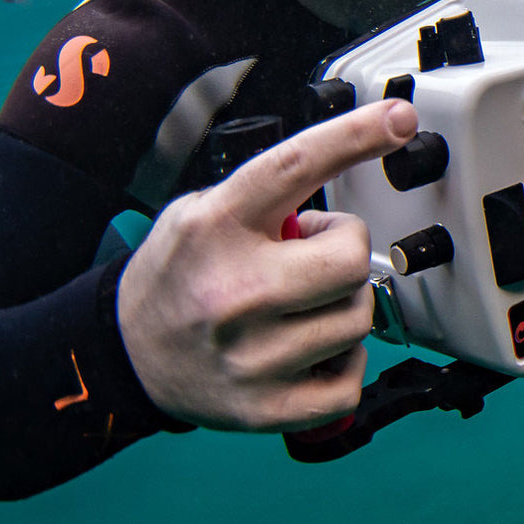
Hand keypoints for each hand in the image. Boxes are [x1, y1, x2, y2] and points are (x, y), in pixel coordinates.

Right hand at [118, 100, 417, 430]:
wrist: (124, 354)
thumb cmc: (179, 274)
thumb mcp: (199, 211)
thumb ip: (265, 194)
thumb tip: (346, 163)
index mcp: (216, 226)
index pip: (295, 166)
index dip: (354, 136)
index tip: (399, 117)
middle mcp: (233, 290)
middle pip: (350, 261)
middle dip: (347, 250)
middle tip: (317, 255)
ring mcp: (250, 355)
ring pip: (358, 319)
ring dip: (343, 305)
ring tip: (300, 304)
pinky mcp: (264, 406)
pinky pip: (351, 382)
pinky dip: (343, 365)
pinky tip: (310, 351)